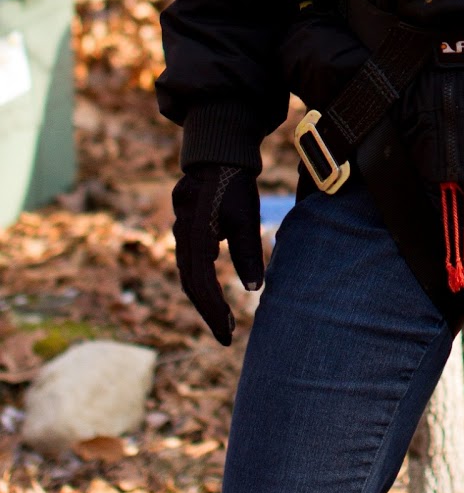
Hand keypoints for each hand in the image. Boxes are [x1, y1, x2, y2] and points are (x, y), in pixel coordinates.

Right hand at [172, 164, 263, 344]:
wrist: (217, 155)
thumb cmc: (235, 185)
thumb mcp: (245, 216)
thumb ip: (248, 252)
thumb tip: (254, 290)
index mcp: (196, 236)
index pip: (202, 283)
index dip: (213, 310)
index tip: (227, 333)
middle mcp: (182, 238)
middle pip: (191, 285)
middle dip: (208, 312)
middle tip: (225, 336)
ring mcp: (180, 234)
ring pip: (188, 275)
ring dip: (204, 300)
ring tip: (222, 322)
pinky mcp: (185, 231)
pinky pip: (189, 264)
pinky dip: (200, 284)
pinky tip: (213, 295)